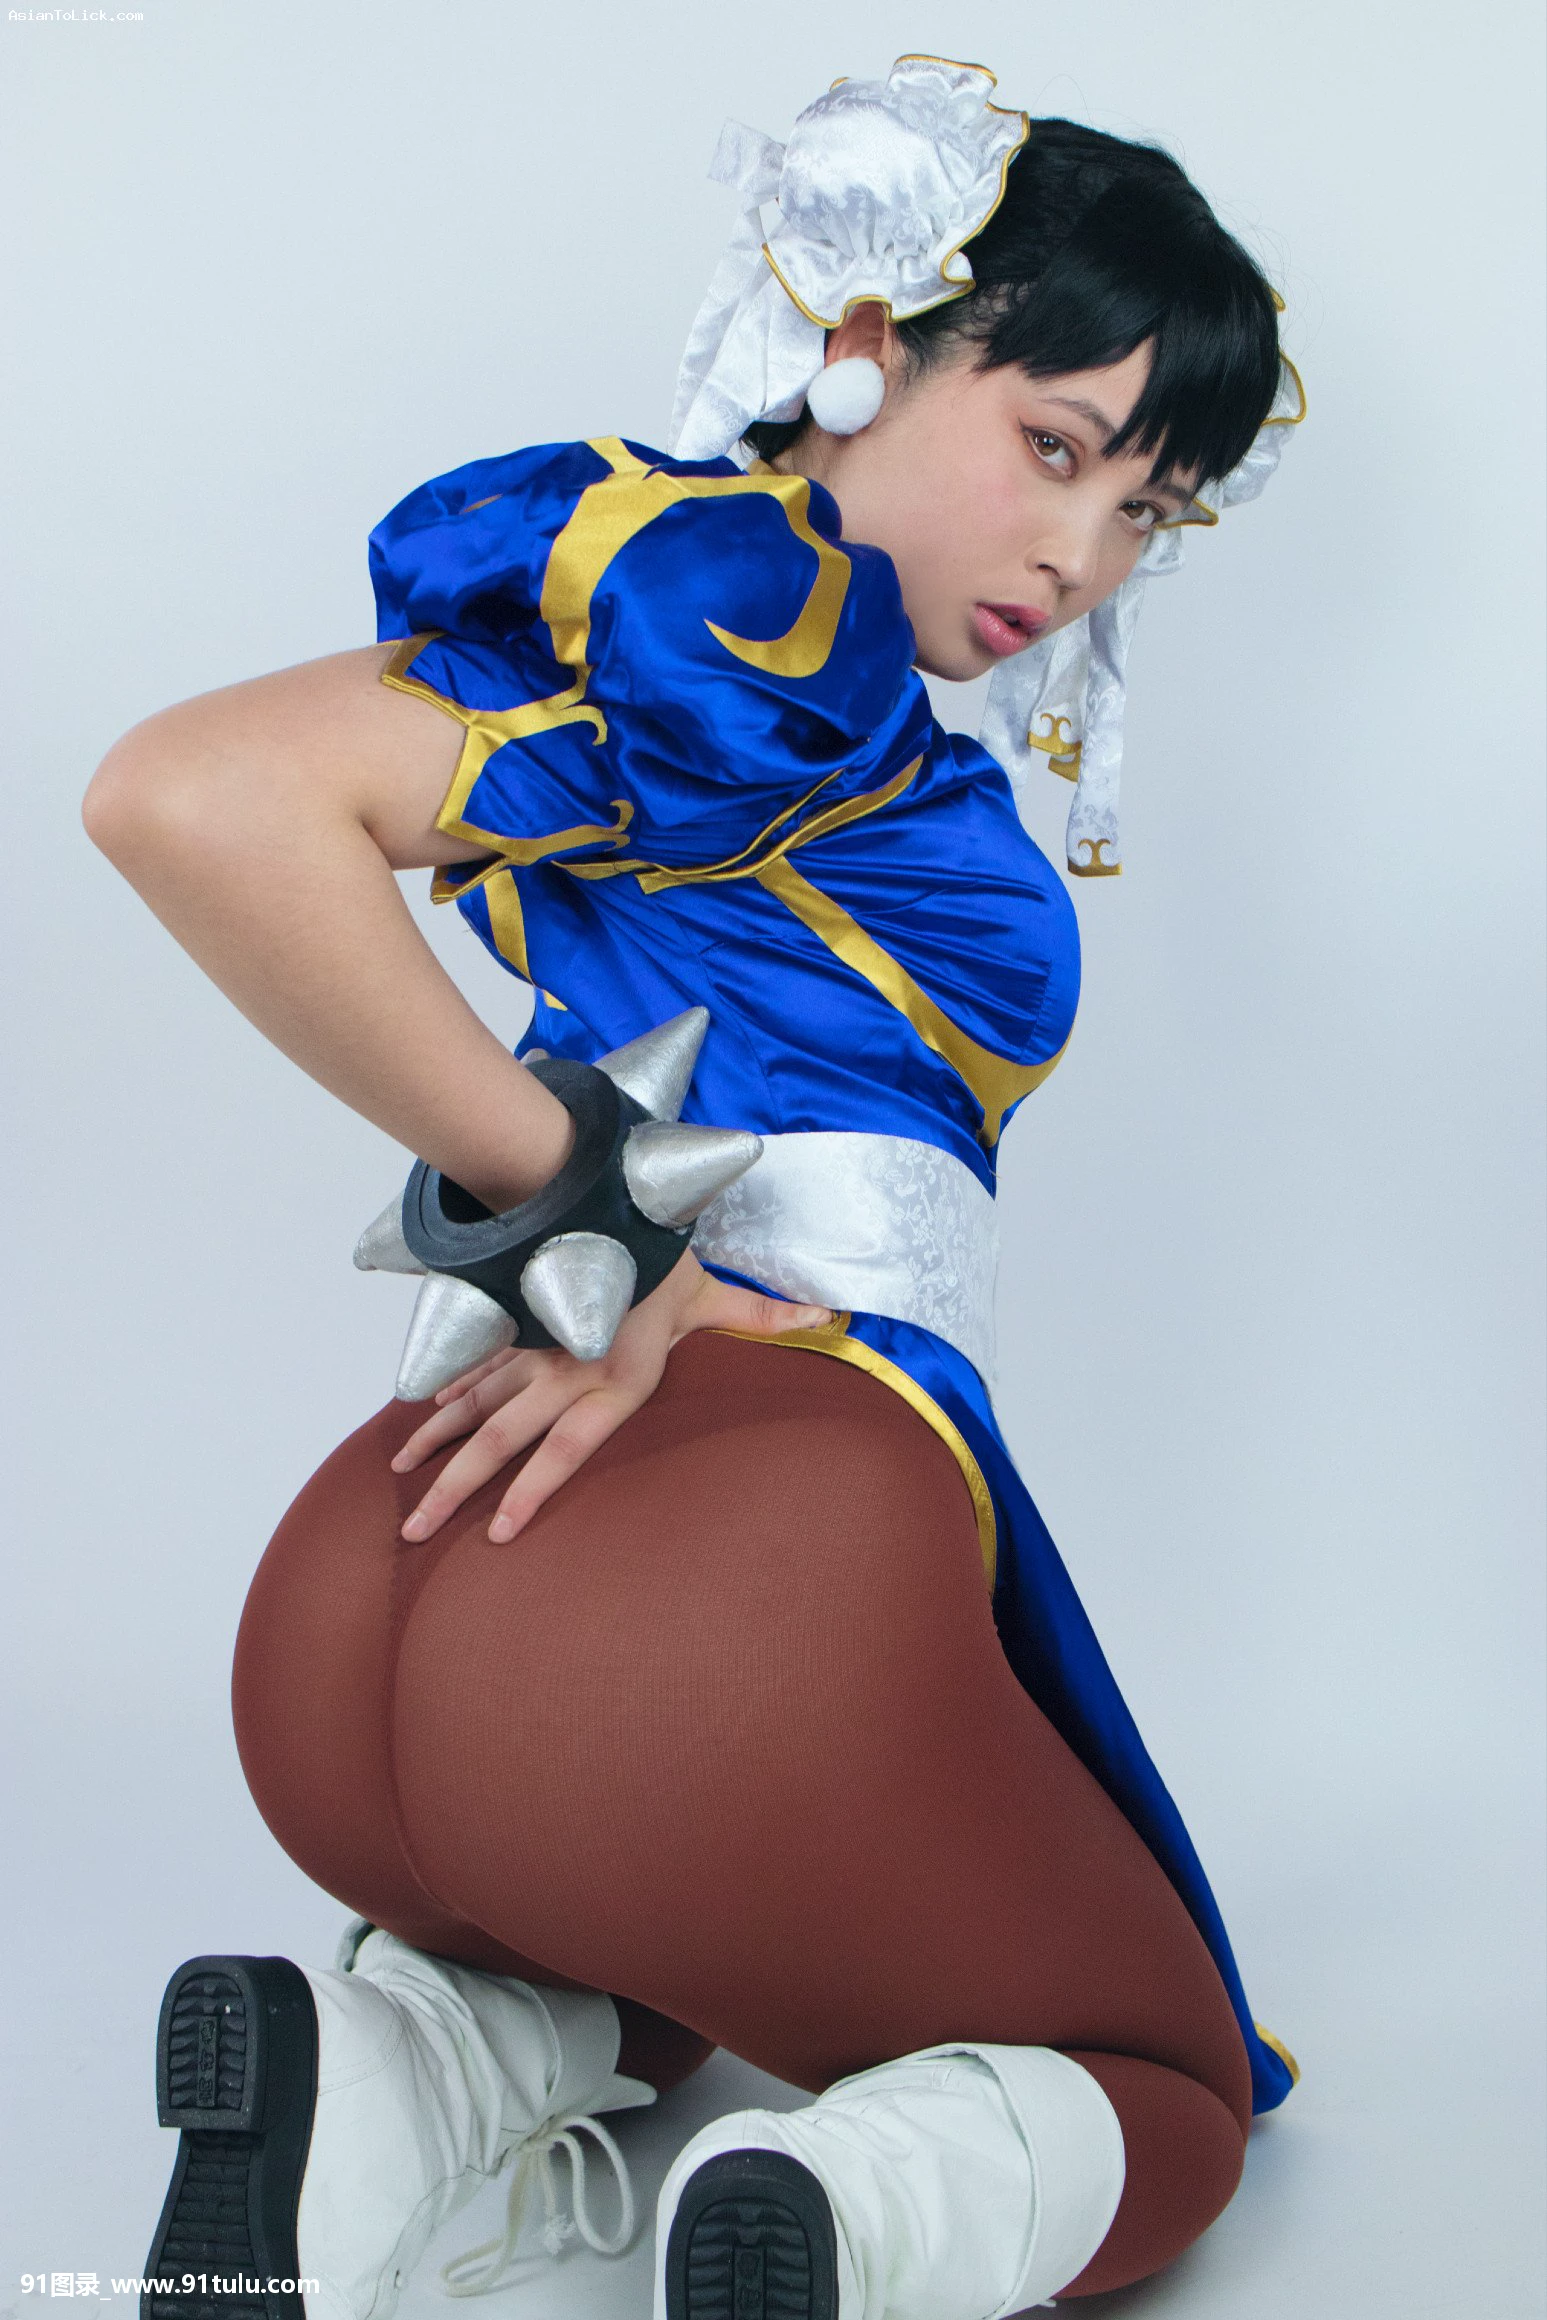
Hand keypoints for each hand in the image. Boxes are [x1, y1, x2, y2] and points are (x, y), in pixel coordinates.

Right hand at [389, 1251, 833, 1544]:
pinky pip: (470, 1366)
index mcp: (607, 1380)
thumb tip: (828, 1319)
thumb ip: (763, 1314)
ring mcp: (526, 1348)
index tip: (498, 1533)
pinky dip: (443, 1393)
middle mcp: (558, 1373)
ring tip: (403, 1484)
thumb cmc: (652, 1246)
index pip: (562, 1452)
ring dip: (436, 1445)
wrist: (587, 1191)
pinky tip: (419, 1418)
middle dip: (455, 1489)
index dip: (530, 1495)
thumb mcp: (709, 1290)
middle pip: (498, 1442)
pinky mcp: (508, 1321)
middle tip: (415, 1530)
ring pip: (471, 1407)